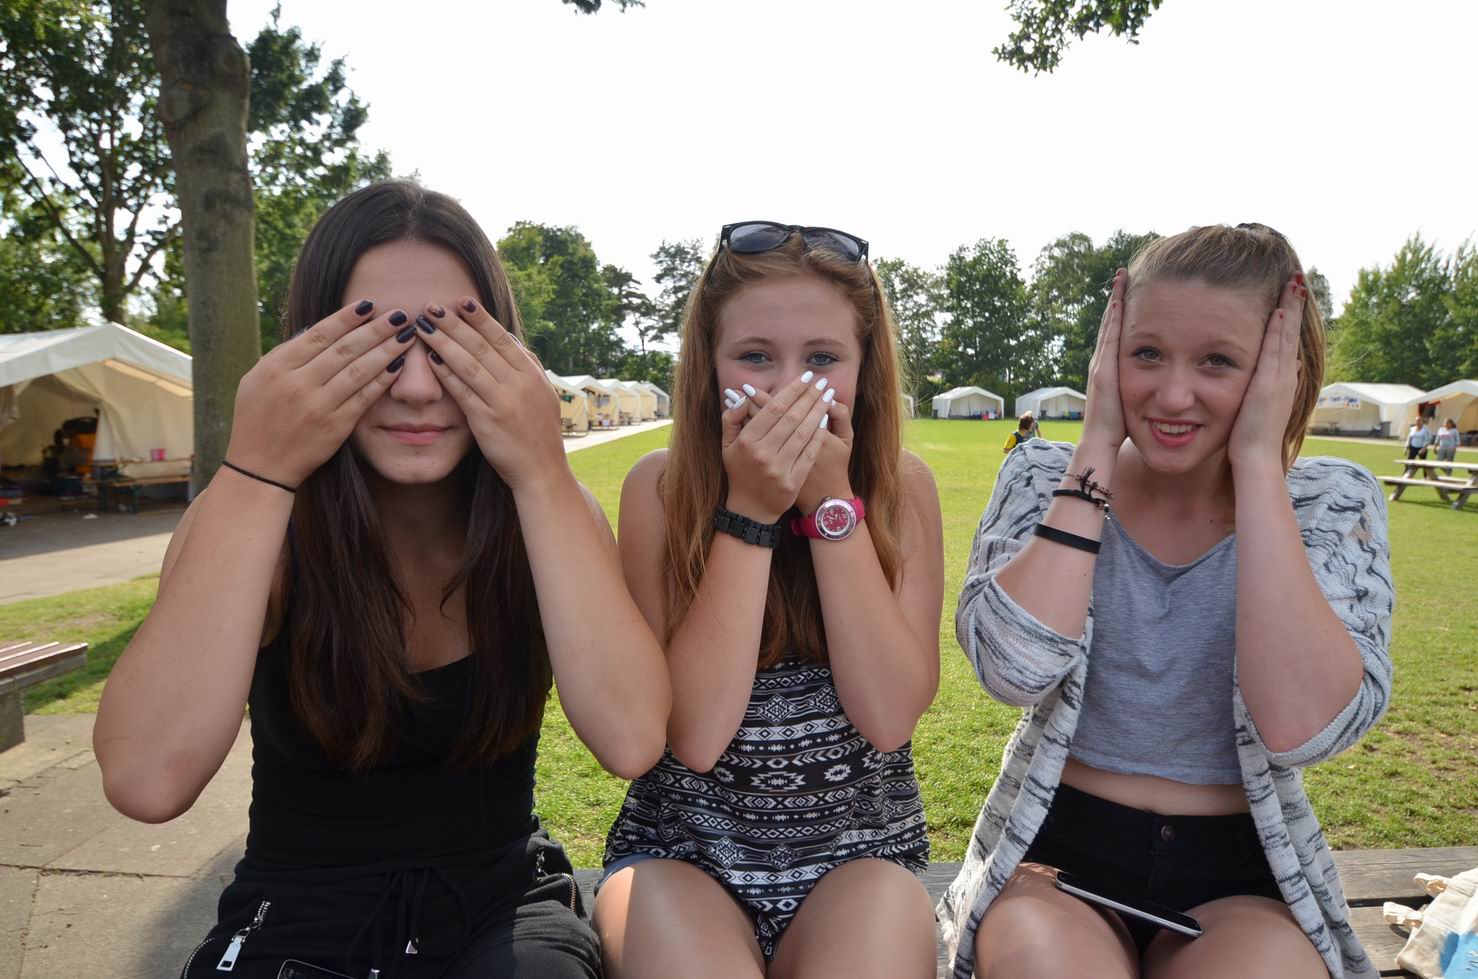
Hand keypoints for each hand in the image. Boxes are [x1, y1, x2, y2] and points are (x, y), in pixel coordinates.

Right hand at [224, 300, 417, 485]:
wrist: (260, 467)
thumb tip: (317, 330)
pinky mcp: (335, 427)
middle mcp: (298, 383)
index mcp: (277, 367)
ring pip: (359, 370)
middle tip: (399, 313)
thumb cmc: (256, 418)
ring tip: (406, 334)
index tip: (369, 304)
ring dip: (386, 350)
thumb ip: (286, 355)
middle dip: (376, 329)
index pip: (320, 334)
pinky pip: (364, 397)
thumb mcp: (257, 379)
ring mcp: (318, 406)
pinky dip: (382, 379)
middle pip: (345, 348)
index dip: (347, 317)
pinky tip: (398, 365)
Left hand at [418, 297, 567, 491]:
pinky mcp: (487, 421)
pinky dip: (445, 373)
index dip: (480, 318)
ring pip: (468, 363)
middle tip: (432, 305)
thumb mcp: (543, 394)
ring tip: (423, 324)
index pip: (501, 338)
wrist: (542, 470)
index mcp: (531, 374)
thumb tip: (511, 339)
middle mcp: (518, 383)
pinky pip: (462, 391)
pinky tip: (430, 358)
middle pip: (481, 345)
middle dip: (454, 323)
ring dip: (443, 341)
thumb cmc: (539, 433)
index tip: (461, 301)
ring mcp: (502, 401)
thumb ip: (528, 366)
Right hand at [719, 373, 830, 522]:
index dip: (791, 391)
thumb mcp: (727, 446)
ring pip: (803, 433)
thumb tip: (740, 397)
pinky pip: (809, 453)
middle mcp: (763, 454)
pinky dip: (819, 435)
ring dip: (818, 412)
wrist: (750, 510)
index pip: (773, 409)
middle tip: (822, 382)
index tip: (805, 378)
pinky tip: (826, 420)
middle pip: (791, 418)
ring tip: (827, 396)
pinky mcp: (793, 482)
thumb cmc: (739, 472)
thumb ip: (730, 420)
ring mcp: (779, 469)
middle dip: (809, 397)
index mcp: (747, 441)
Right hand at [1081, 268, 1128, 452]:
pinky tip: (1120, 299)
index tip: (1132, 293)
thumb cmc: (1120, 431)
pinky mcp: (1103, 369)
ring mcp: (1101, 364)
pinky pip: (1110, 336)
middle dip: (1118, 299)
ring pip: (1109, 325)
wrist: (1101, 444)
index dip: (1123, 314)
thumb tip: (1162, 389)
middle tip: (1125, 275)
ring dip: (1115, 301)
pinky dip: (1114, 317)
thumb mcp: (1134, 405)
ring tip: (1122, 278)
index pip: (1118, 336)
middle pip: (1111, 324)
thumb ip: (1143, 393)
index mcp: (1112, 370)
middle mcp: (1103, 362)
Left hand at [1228, 275, 1304, 470]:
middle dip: (1293, 307)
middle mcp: (1285, 376)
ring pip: (1287, 337)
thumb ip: (1269, 387)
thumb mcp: (1260, 407)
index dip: (1288, 320)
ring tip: (1294, 284)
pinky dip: (1279, 331)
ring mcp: (1280, 379)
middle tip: (1297, 281)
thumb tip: (1286, 368)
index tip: (1289, 298)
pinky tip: (1278, 311)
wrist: (1256, 459)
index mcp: (1280, 381)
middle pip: (1291, 333)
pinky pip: (1275, 351)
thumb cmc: (1251, 439)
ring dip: (1290, 310)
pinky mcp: (1269, 384)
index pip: (1286, 343)